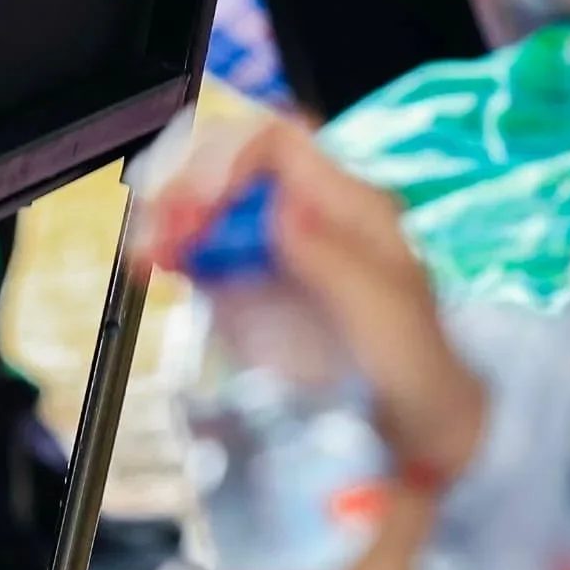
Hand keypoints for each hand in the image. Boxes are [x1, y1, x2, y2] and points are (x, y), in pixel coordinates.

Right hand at [133, 109, 489, 490]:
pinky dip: (169, 249)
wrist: (417, 426)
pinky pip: (197, 250)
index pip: (277, 142)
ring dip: (169, 213)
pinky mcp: (244, 286)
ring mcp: (269, 247)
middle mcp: (302, 213)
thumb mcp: (390, 318)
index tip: (205, 198)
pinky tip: (150, 262)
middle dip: (189, 182)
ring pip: (204, 202)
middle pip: (229, 165)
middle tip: (167, 222)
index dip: (232, 154)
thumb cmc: (419, 369)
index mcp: (347, 204)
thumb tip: (282, 208)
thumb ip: (338, 262)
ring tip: (150, 248)